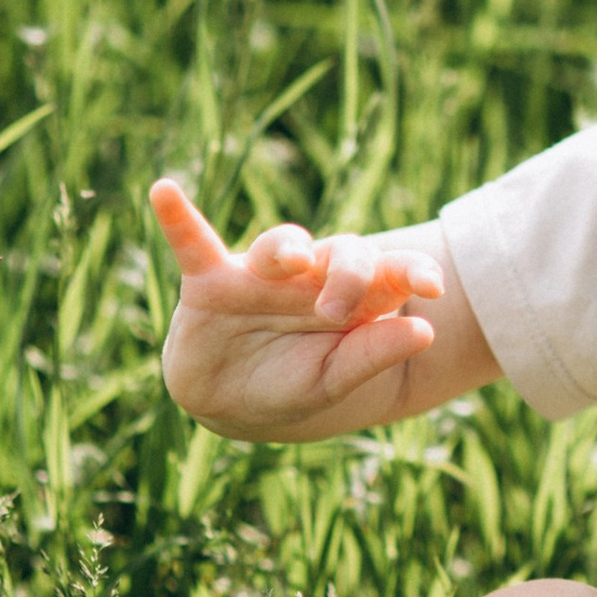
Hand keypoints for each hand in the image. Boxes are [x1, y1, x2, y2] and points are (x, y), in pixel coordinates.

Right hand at [150, 180, 448, 441]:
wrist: (232, 405)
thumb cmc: (292, 386)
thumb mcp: (334, 380)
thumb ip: (373, 355)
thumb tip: (425, 331)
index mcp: (353, 299)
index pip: (391, 271)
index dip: (413, 270)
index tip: (433, 287)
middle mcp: (312, 277)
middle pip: (342, 251)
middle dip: (347, 274)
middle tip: (335, 311)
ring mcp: (261, 276)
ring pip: (281, 242)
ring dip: (286, 246)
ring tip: (290, 261)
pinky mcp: (211, 280)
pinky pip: (194, 241)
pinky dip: (178, 218)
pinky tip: (163, 191)